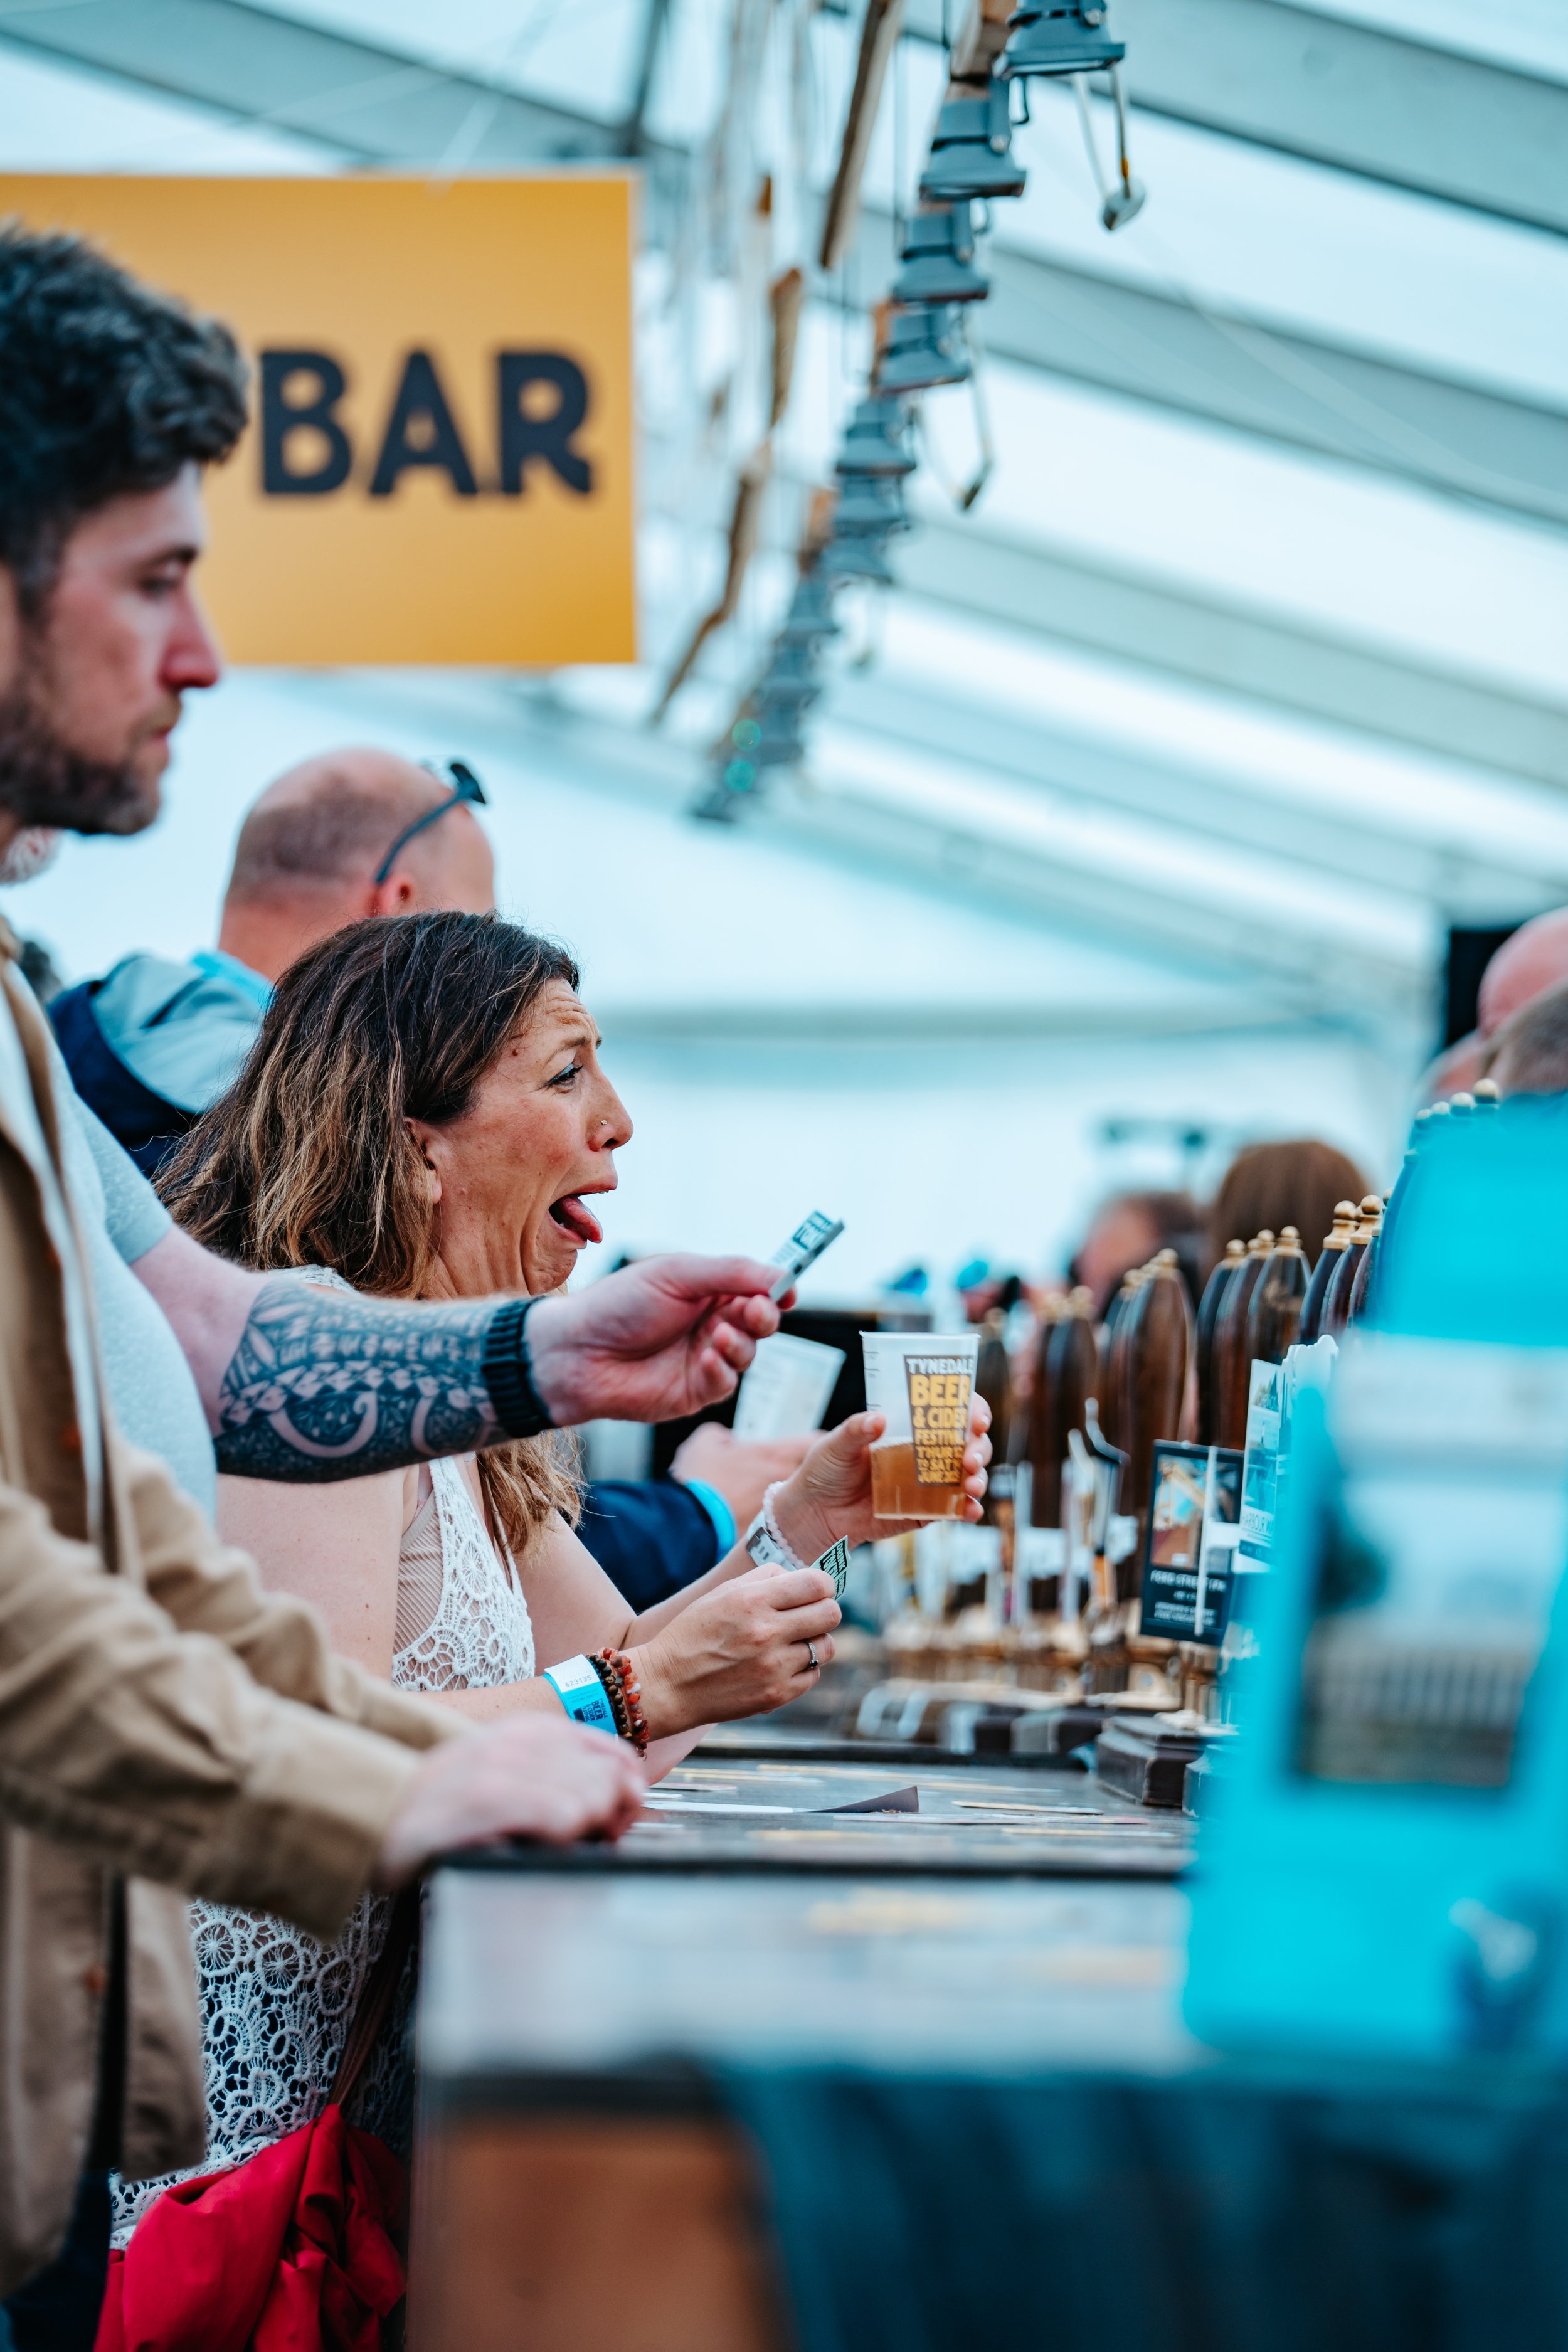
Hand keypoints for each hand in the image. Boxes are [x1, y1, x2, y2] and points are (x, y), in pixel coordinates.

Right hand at [374, 1715, 645, 1885]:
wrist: (378, 1811)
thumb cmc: (442, 1803)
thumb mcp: (503, 1771)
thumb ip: (551, 1774)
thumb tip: (609, 1798)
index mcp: (528, 1729)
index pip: (610, 1748)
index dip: (627, 1784)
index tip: (622, 1815)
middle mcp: (520, 1740)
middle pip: (606, 1774)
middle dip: (615, 1813)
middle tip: (599, 1839)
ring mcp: (503, 1766)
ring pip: (590, 1793)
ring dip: (590, 1828)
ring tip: (566, 1845)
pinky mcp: (488, 1797)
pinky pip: (559, 1813)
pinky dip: (565, 1835)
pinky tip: (545, 1847)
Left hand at [526, 1255, 785, 1424]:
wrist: (577, 1352)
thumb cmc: (619, 1305)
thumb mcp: (676, 1273)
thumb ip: (731, 1272)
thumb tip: (782, 1276)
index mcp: (707, 1289)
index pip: (756, 1288)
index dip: (776, 1290)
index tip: (787, 1292)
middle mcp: (710, 1322)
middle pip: (760, 1322)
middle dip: (763, 1316)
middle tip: (753, 1311)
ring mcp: (705, 1358)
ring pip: (748, 1353)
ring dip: (740, 1343)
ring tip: (716, 1336)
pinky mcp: (695, 1391)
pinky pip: (726, 1383)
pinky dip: (721, 1370)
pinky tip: (703, 1359)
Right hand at [631, 1568, 840, 1733]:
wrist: (667, 1685)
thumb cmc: (694, 1633)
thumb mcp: (723, 1593)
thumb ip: (765, 1578)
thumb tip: (802, 1577)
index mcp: (753, 1601)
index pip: (818, 1584)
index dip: (822, 1585)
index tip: (814, 1591)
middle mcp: (767, 1632)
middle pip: (831, 1614)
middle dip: (823, 1610)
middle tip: (807, 1615)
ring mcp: (774, 1667)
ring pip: (826, 1647)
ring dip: (814, 1641)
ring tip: (792, 1642)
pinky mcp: (776, 1695)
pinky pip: (813, 1676)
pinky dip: (803, 1668)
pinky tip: (781, 1664)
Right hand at [671, 1422, 813, 1527]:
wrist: (690, 1522)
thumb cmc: (699, 1481)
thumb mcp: (705, 1443)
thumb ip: (721, 1436)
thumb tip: (725, 1440)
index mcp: (772, 1454)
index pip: (812, 1442)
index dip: (815, 1442)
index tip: (812, 1445)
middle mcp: (781, 1480)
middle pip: (806, 1473)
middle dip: (798, 1471)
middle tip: (781, 1472)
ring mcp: (779, 1509)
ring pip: (793, 1498)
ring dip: (784, 1497)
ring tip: (757, 1497)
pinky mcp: (769, 1530)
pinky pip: (777, 1521)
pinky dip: (769, 1520)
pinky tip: (748, 1518)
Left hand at [769, 1397, 992, 1560]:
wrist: (815, 1513)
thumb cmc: (826, 1469)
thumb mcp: (836, 1444)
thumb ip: (856, 1431)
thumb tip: (878, 1419)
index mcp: (908, 1427)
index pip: (950, 1410)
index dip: (971, 1410)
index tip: (976, 1418)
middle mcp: (924, 1452)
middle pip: (968, 1443)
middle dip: (978, 1447)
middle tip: (970, 1458)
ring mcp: (928, 1483)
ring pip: (968, 1476)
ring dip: (979, 1478)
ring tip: (972, 1485)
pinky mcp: (925, 1511)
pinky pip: (954, 1510)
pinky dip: (969, 1510)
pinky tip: (972, 1510)